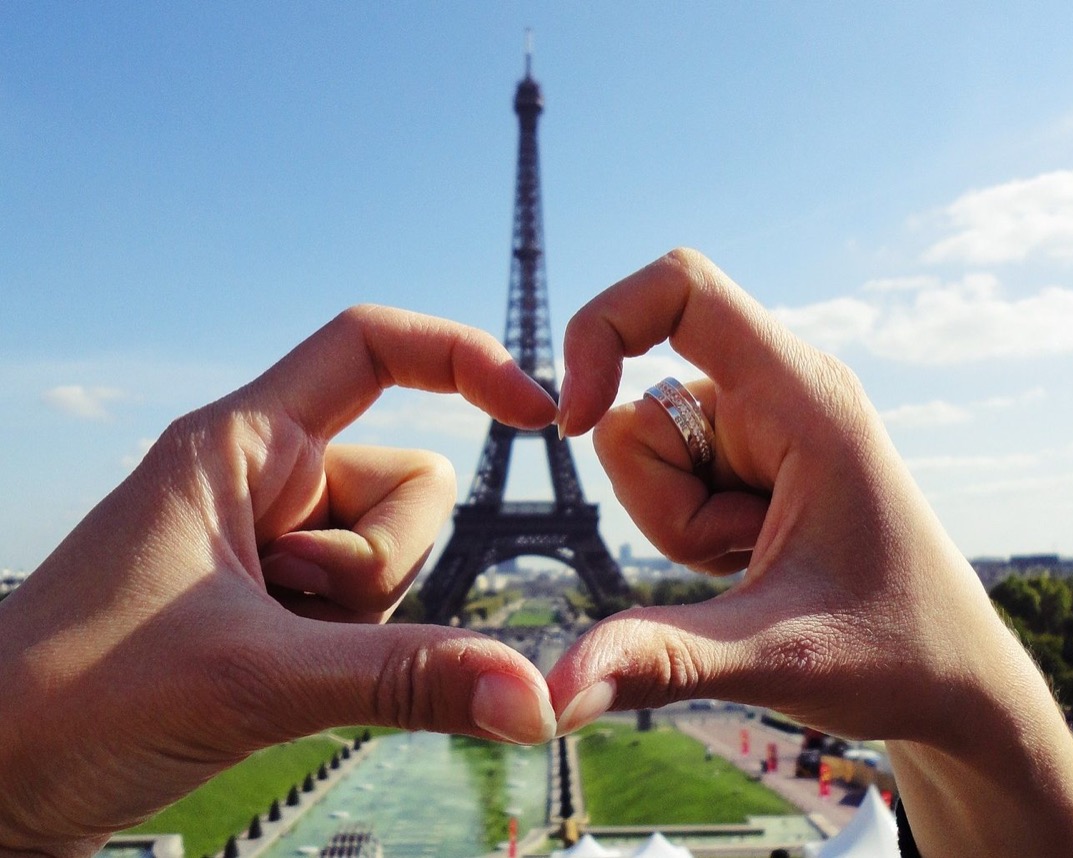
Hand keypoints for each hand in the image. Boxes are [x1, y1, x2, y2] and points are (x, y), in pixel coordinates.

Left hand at [0, 306, 558, 856]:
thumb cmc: (68, 701)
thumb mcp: (255, 677)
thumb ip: (407, 680)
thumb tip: (536, 698)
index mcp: (243, 443)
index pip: (371, 345)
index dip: (463, 357)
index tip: (539, 413)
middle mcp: (265, 483)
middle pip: (412, 485)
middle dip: (379, 564)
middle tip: (282, 605)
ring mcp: (273, 548)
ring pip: (397, 560)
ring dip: (358, 620)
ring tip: (259, 651)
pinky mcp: (276, 609)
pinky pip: (369, 616)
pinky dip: (346, 655)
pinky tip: (266, 680)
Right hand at [548, 250, 1072, 856]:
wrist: (955, 683)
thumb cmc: (897, 654)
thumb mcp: (773, 656)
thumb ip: (659, 660)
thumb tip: (550, 694)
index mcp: (804, 397)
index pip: (683, 287)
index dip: (604, 326)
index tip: (570, 419)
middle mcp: (781, 393)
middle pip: (639, 408)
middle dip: (663, 503)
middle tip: (748, 554)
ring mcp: (762, 426)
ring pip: (644, 452)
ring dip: (679, 523)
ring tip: (759, 560)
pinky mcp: (749, 459)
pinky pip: (666, 480)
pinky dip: (689, 531)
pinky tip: (755, 561)